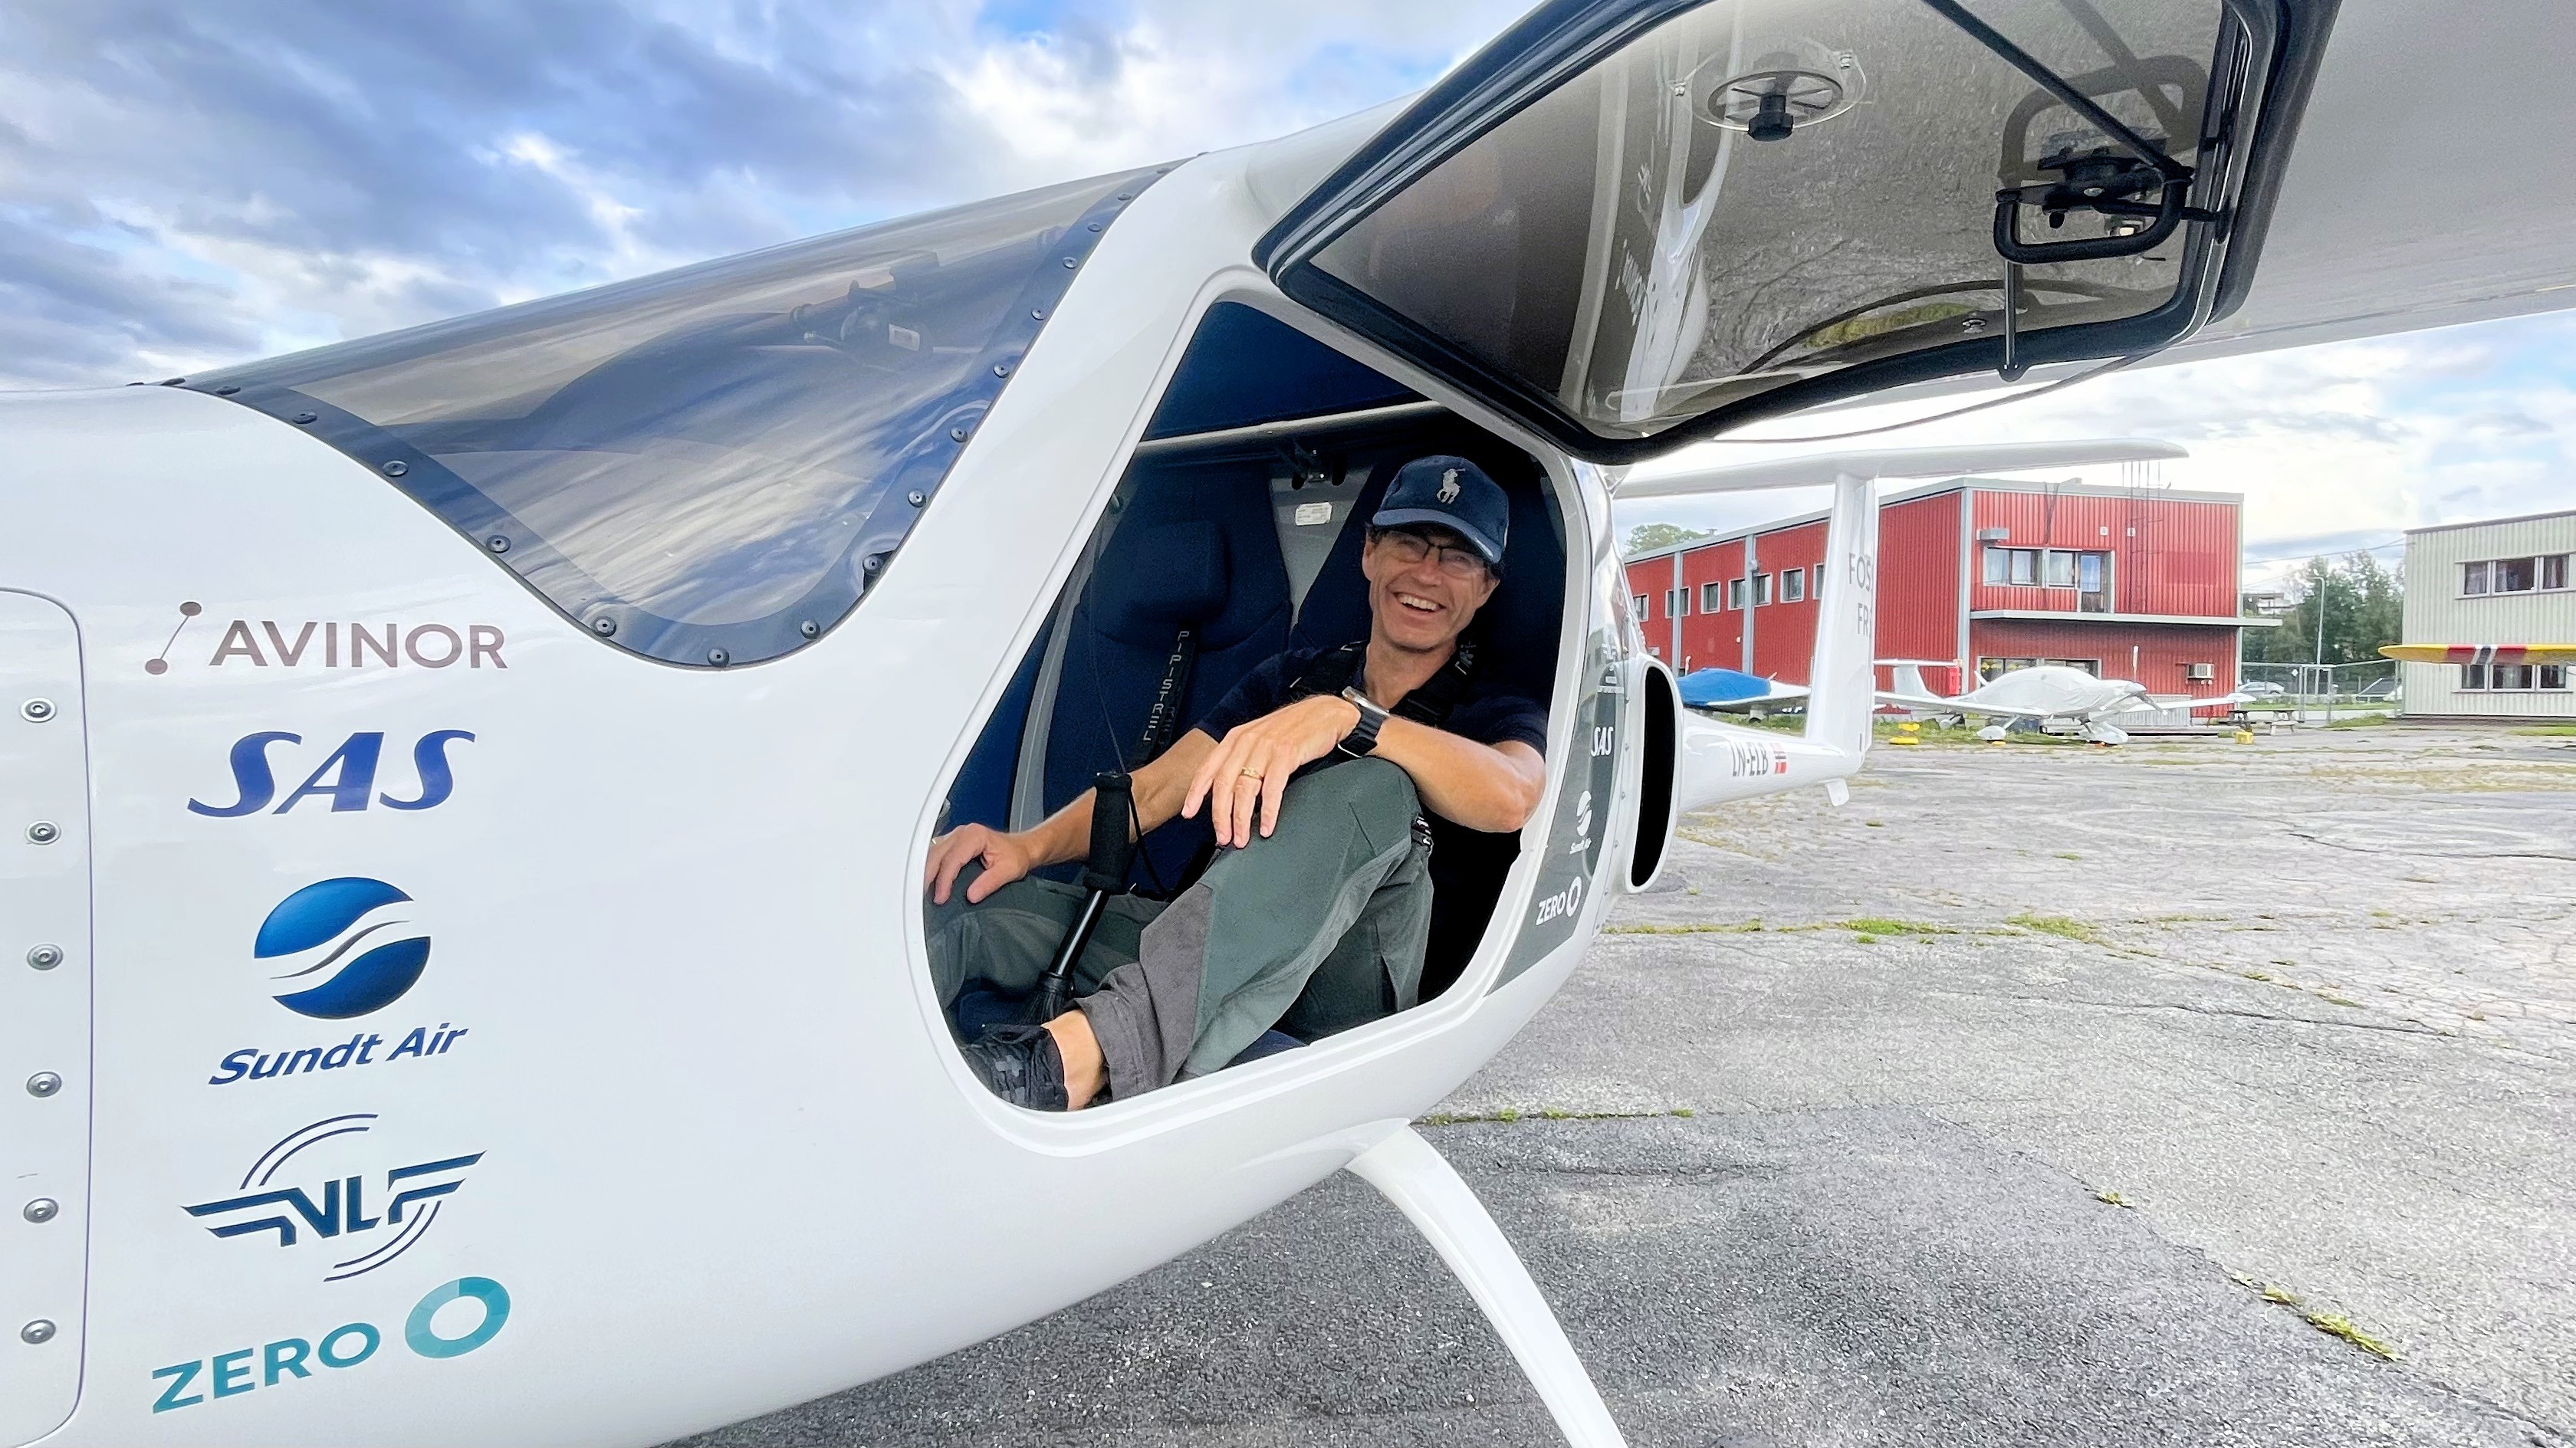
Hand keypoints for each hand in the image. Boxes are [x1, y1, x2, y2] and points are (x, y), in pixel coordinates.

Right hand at [926, 823, 1038, 904]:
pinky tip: (930, 881)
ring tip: (924, 892)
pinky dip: (931, 868)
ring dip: (927, 872)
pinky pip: (936, 854)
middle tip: (926, 897)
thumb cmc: (1016, 855)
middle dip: (929, 877)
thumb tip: (971, 895)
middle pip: (936, 854)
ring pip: (933, 853)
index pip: (952, 859)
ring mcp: (956, 836)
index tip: (941, 897)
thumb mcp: (1008, 870)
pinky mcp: (953, 843)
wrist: (1022, 848)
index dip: (944, 880)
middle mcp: (963, 833)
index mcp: (975, 836)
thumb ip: (990, 882)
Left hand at [1182, 694, 1360, 846]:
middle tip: (1223, 837)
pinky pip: (1272, 788)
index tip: (1189, 814)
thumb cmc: (1295, 730)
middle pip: (1224, 784)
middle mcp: (1247, 741)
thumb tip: (1230, 793)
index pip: (1208, 768)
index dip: (1196, 793)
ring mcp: (1267, 747)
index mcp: (1237, 738)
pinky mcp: (1287, 754)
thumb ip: (1244, 760)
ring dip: (1241, 819)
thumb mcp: (1261, 740)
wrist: (1326, 713)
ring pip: (1245, 788)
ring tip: (1242, 838)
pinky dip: (1267, 811)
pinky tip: (1266, 826)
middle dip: (1220, 815)